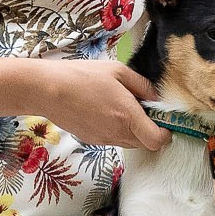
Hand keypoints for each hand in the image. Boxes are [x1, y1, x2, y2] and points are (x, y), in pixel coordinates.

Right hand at [46, 58, 167, 150]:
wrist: (48, 90)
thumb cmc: (82, 76)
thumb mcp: (118, 71)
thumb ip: (142, 86)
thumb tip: (157, 98)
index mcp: (127, 116)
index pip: (157, 141)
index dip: (166, 134)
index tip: (163, 120)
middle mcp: (117, 132)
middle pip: (145, 144)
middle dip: (150, 130)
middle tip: (142, 109)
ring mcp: (103, 139)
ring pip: (130, 143)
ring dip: (134, 131)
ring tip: (122, 108)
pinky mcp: (92, 140)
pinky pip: (114, 140)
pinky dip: (117, 130)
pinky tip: (105, 111)